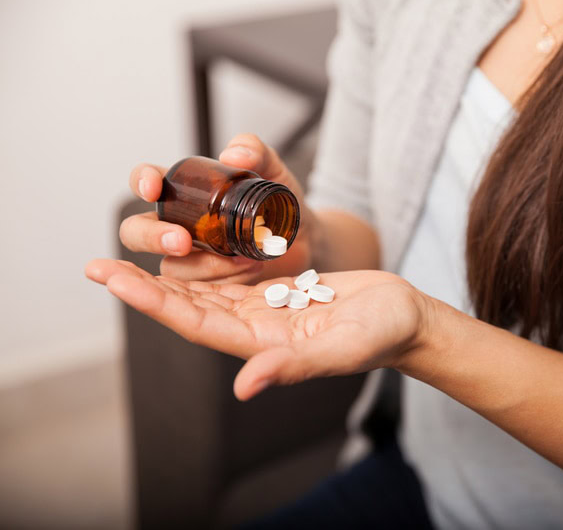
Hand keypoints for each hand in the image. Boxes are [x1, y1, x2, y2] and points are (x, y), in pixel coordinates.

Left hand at [85, 259, 431, 399]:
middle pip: (189, 304)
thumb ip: (295, 366)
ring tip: (133, 246)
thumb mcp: (343, 348)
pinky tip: (189, 237)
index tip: (112, 276)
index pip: (194, 322)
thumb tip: (245, 385)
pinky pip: (233, 272)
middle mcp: (255, 326)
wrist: (404, 318)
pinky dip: (207, 255)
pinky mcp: (279, 288)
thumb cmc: (382, 335)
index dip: (151, 300)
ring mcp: (266, 307)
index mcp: (262, 343)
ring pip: (206, 287)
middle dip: (144, 285)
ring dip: (169, 269)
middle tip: (100, 260)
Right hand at [121, 133, 317, 283]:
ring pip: (170, 267)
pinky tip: (250, 267)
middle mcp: (179, 224)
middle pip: (136, 232)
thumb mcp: (273, 171)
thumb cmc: (279, 202)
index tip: (153, 188)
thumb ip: (256, 152)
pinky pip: (199, 288)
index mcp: (184, 192)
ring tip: (244, 257)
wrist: (304, 237)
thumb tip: (233, 154)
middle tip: (181, 241)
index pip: (147, 181)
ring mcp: (191, 256)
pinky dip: (224, 279)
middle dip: (152, 237)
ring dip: (203, 265)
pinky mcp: (208, 282)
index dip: (142, 181)